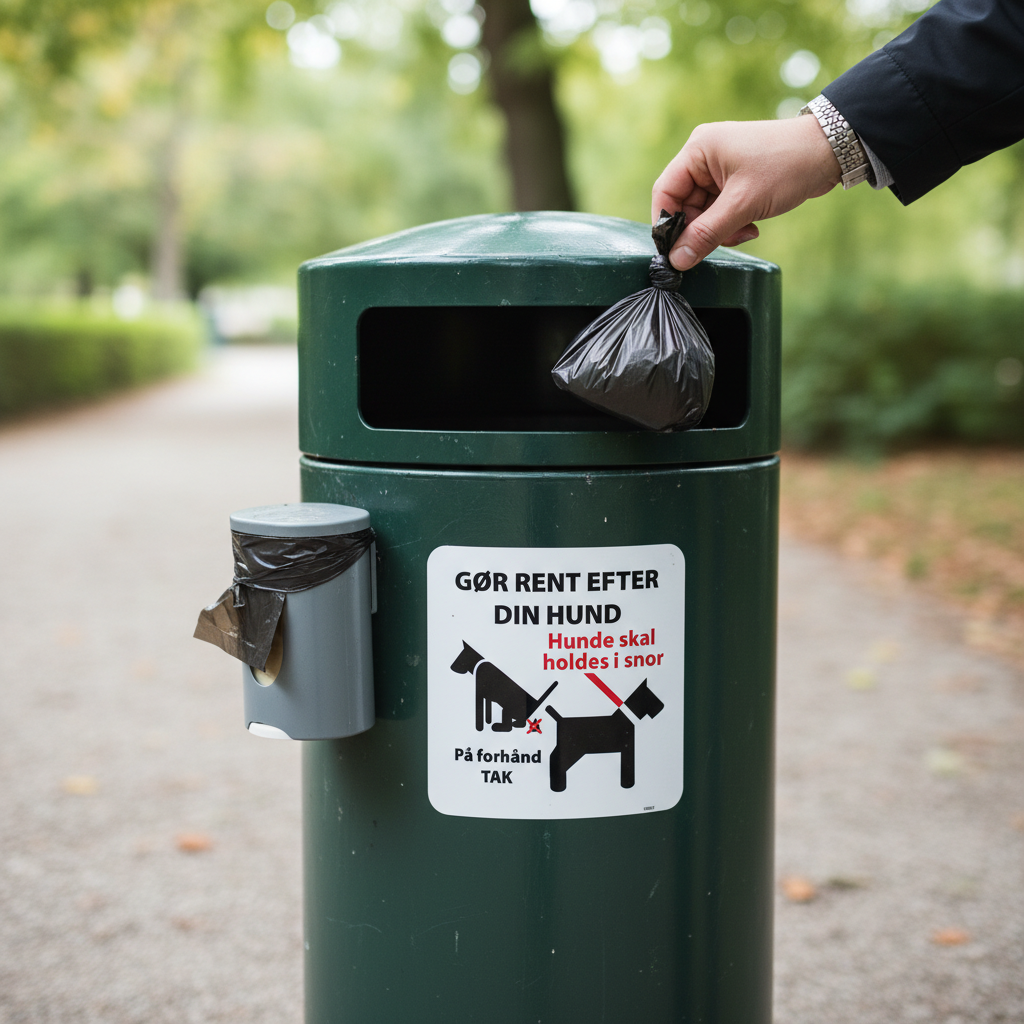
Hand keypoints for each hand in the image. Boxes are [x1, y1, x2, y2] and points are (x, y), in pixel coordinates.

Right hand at [651, 115, 841, 270]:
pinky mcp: (735, 180)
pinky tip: (751, 226)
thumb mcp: (743, 204)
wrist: (829, 152)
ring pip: (703, 213)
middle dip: (701, 230)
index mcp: (698, 150)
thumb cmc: (787, 166)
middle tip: (722, 242)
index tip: (677, 251)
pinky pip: (720, 211)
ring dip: (720, 230)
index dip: (667, 224)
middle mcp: (704, 157)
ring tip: (745, 231)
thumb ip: (706, 234)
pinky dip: (731, 224)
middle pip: (684, 206)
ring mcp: (720, 169)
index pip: (665, 193)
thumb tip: (678, 260)